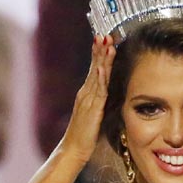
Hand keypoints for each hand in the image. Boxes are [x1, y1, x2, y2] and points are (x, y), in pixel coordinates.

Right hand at [59, 34, 115, 162]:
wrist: (73, 149)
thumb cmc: (85, 134)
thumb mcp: (95, 114)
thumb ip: (100, 102)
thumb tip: (109, 94)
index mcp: (87, 94)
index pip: (94, 69)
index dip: (99, 54)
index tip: (104, 39)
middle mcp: (86, 93)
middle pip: (94, 68)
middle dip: (99, 50)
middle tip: (104, 33)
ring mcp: (87, 100)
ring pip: (96, 76)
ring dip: (101, 59)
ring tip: (106, 43)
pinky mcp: (92, 109)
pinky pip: (97, 91)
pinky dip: (99, 78)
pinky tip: (101, 67)